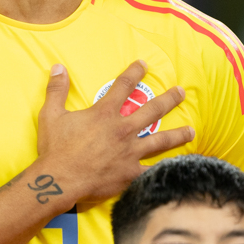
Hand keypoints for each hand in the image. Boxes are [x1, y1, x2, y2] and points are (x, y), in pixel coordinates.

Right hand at [36, 60, 193, 202]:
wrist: (60, 180)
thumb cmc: (55, 148)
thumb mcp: (51, 114)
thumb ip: (56, 89)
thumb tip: (57, 67)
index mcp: (105, 113)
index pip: (124, 85)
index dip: (135, 72)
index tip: (144, 64)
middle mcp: (122, 129)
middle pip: (152, 109)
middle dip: (169, 99)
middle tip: (181, 92)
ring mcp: (130, 152)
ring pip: (161, 140)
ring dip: (178, 134)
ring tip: (192, 130)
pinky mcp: (131, 173)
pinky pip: (152, 171)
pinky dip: (165, 170)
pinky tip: (178, 169)